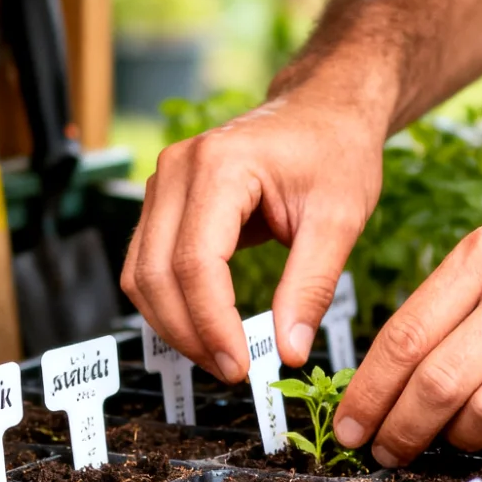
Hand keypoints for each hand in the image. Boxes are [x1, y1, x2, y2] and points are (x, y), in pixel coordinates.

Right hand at [121, 91, 385, 381]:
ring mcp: (163, 181)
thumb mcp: (340, 219)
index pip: (195, 262)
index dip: (212, 324)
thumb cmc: (336, 152)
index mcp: (221, 165)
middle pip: (155, 273)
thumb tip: (290, 352)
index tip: (241, 367)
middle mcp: (178, 168)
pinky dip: (169, 304)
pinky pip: (147, 264)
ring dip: (173, 325)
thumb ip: (312, 286)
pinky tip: (207, 329)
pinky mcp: (164, 200)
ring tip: (222, 356)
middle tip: (233, 371)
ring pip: (140, 274)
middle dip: (189, 334)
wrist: (324, 110)